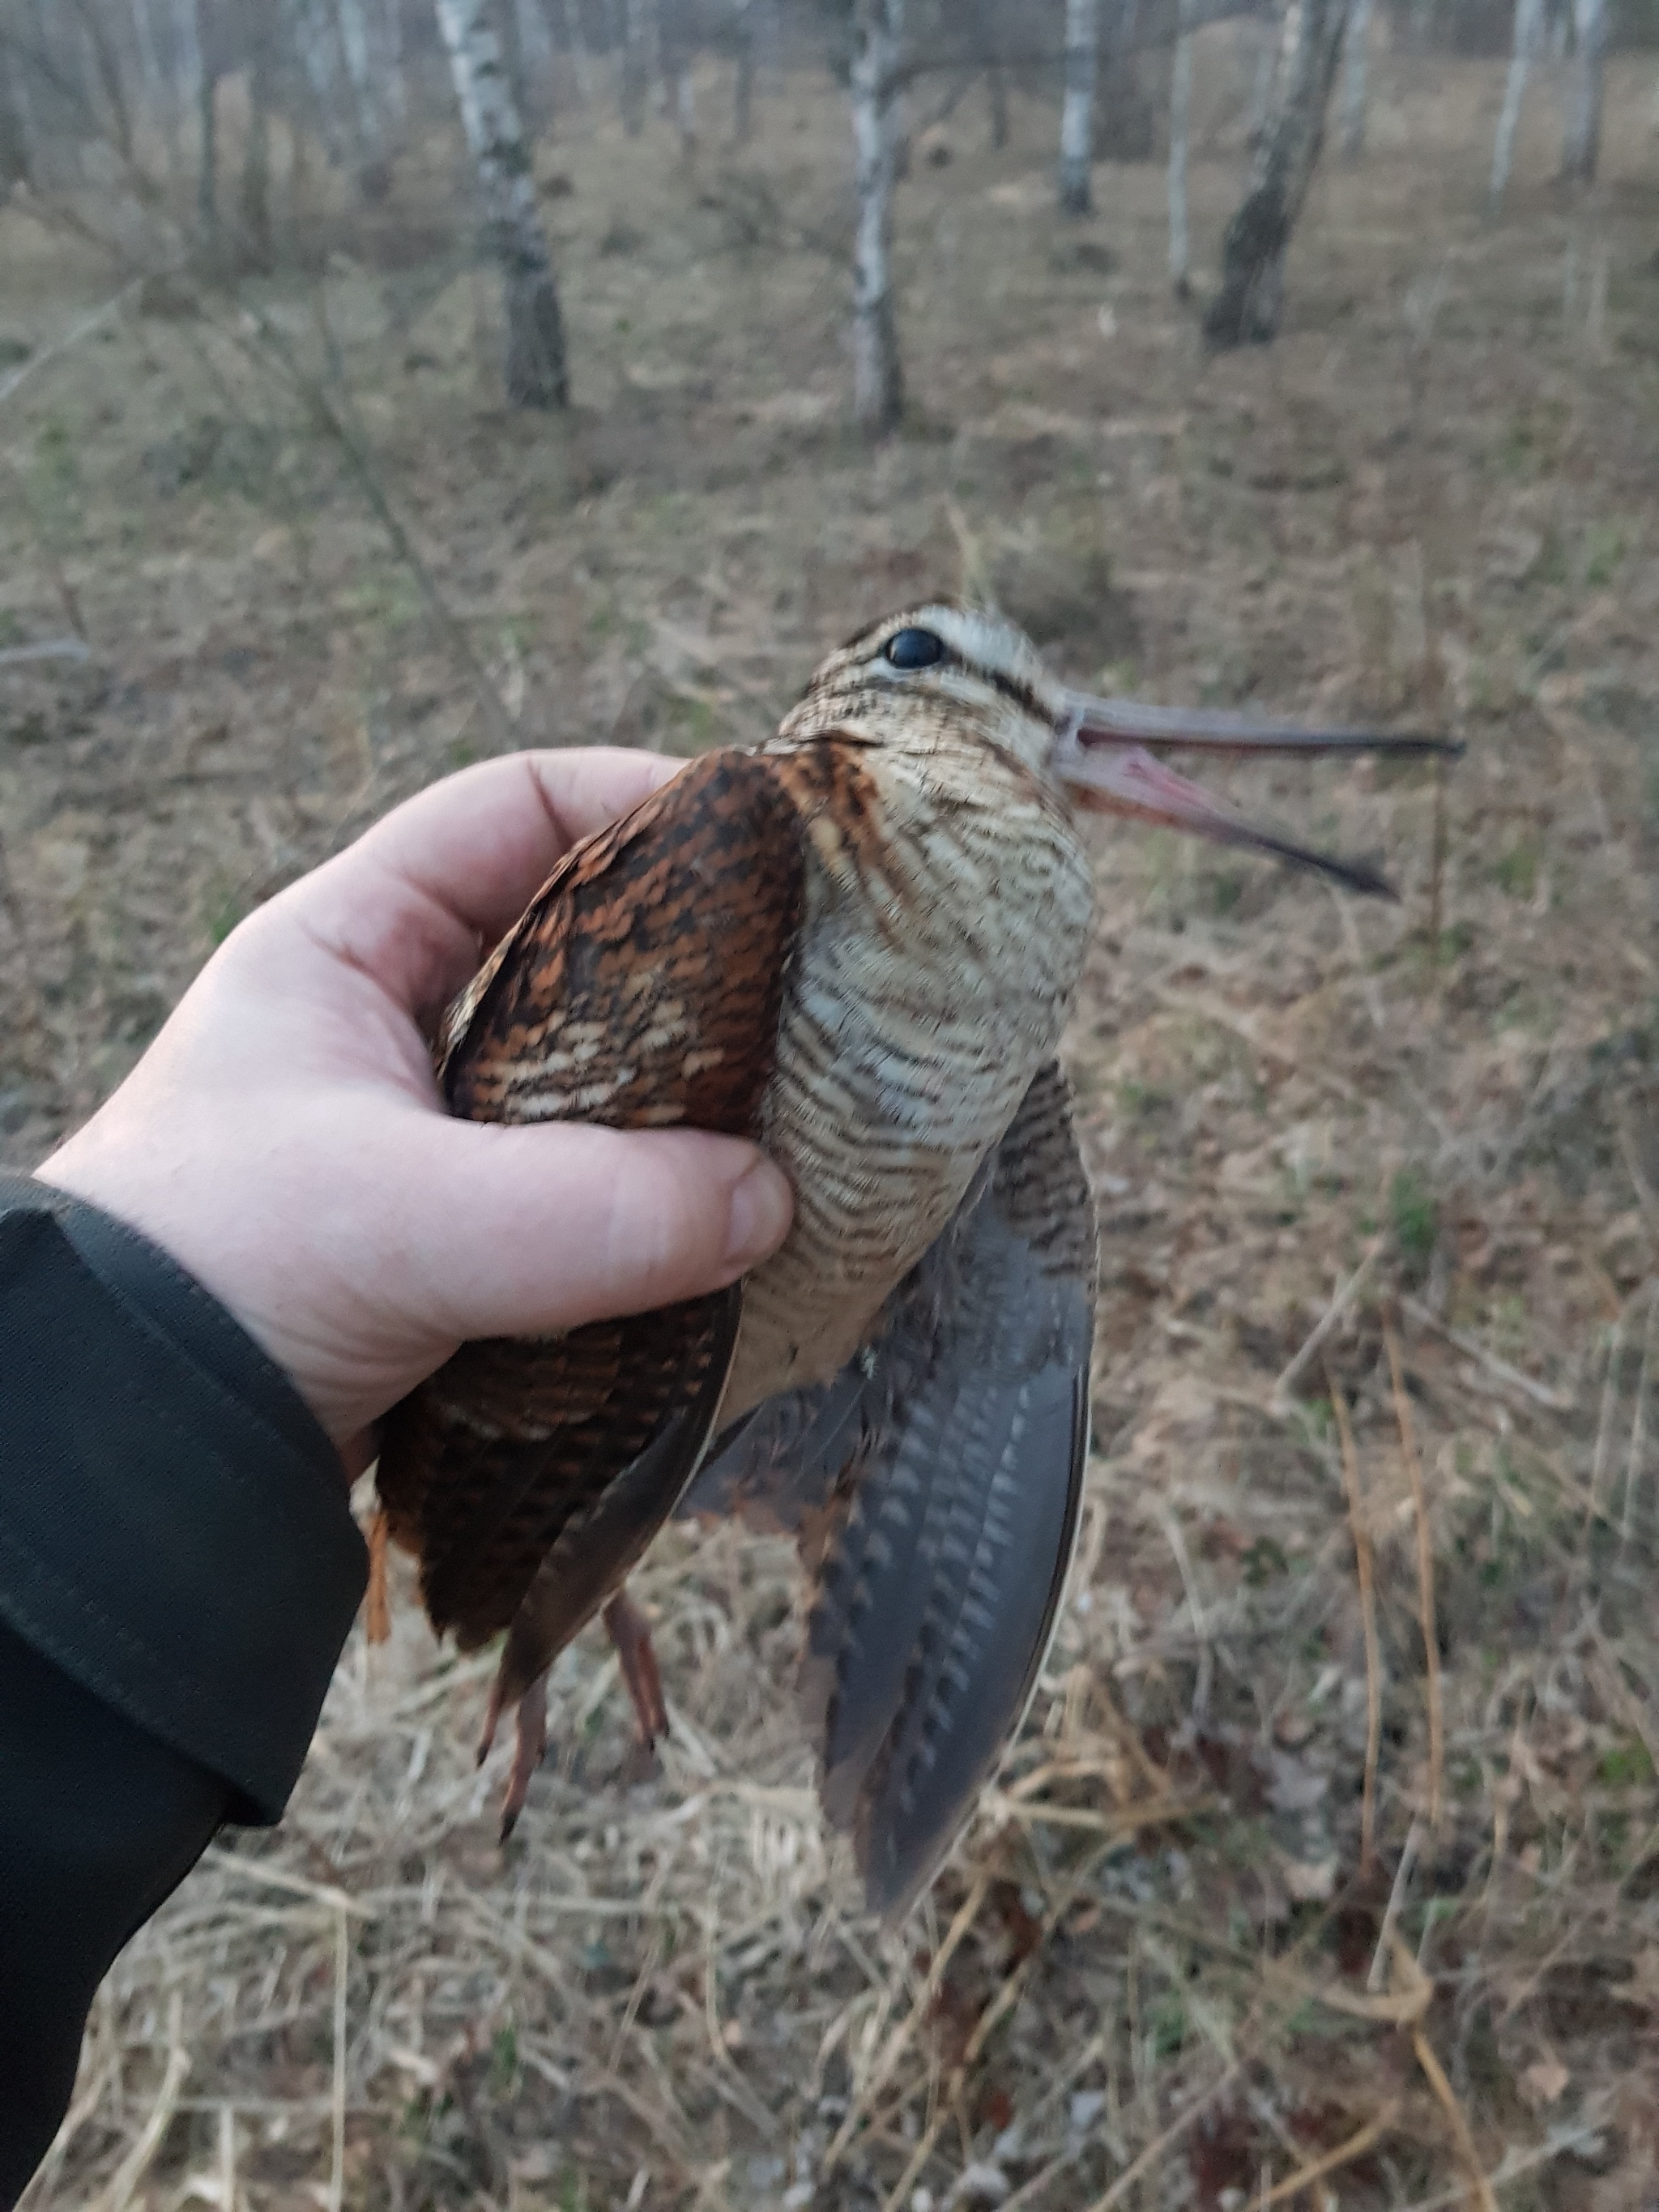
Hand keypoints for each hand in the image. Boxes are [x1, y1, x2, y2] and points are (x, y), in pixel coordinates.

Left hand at [36, 750, 793, 1471]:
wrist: (125, 1453)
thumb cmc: (217, 1279)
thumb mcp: (404, 1218)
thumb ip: (592, 1209)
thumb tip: (768, 1199)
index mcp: (345, 946)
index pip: (512, 810)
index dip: (639, 800)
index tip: (762, 840)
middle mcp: (390, 1025)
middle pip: (577, 947)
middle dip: (691, 968)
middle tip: (804, 989)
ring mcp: (429, 1135)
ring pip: (593, 1080)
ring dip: (684, 1101)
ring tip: (792, 1115)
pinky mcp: (459, 1239)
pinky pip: (587, 1191)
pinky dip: (657, 1203)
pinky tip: (730, 1223)